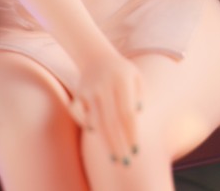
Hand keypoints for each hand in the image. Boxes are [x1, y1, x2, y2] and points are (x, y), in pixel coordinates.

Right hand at [70, 48, 143, 162]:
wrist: (96, 55)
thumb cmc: (121, 72)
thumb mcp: (136, 77)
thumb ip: (141, 94)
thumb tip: (138, 114)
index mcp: (121, 80)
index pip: (126, 112)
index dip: (131, 133)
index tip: (136, 151)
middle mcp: (104, 85)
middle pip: (111, 121)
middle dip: (118, 144)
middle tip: (125, 163)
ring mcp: (89, 89)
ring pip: (95, 121)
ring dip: (104, 142)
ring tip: (114, 158)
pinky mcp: (78, 93)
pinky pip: (79, 114)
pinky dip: (85, 124)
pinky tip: (94, 131)